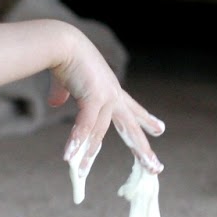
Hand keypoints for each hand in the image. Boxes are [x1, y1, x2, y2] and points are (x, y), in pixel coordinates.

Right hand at [51, 30, 164, 174]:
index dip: (146, 120)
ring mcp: (106, 98)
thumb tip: (55, 103)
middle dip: (142, 150)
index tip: (160, 129)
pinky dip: (76, 143)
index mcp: (111, 91)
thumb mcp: (67, 81)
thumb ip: (63, 94)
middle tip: (156, 168)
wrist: (63, 42)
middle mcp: (113, 96)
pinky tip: (70, 159)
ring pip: (101, 134)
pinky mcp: (94, 97)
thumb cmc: (65, 58)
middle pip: (131, 128)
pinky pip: (85, 126)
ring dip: (88, 155)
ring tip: (82, 173)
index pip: (133, 109)